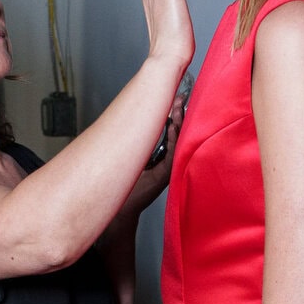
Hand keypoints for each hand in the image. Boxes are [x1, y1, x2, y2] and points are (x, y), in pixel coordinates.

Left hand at [126, 78, 188, 214]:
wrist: (123, 206)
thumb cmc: (128, 182)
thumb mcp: (136, 154)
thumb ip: (143, 139)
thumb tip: (141, 115)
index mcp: (164, 153)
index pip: (173, 128)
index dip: (176, 112)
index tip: (178, 96)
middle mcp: (169, 159)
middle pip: (179, 132)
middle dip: (180, 114)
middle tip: (180, 98)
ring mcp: (169, 167)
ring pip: (178, 142)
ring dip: (178, 124)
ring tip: (178, 108)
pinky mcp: (165, 176)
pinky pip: (171, 154)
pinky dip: (172, 139)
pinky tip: (171, 127)